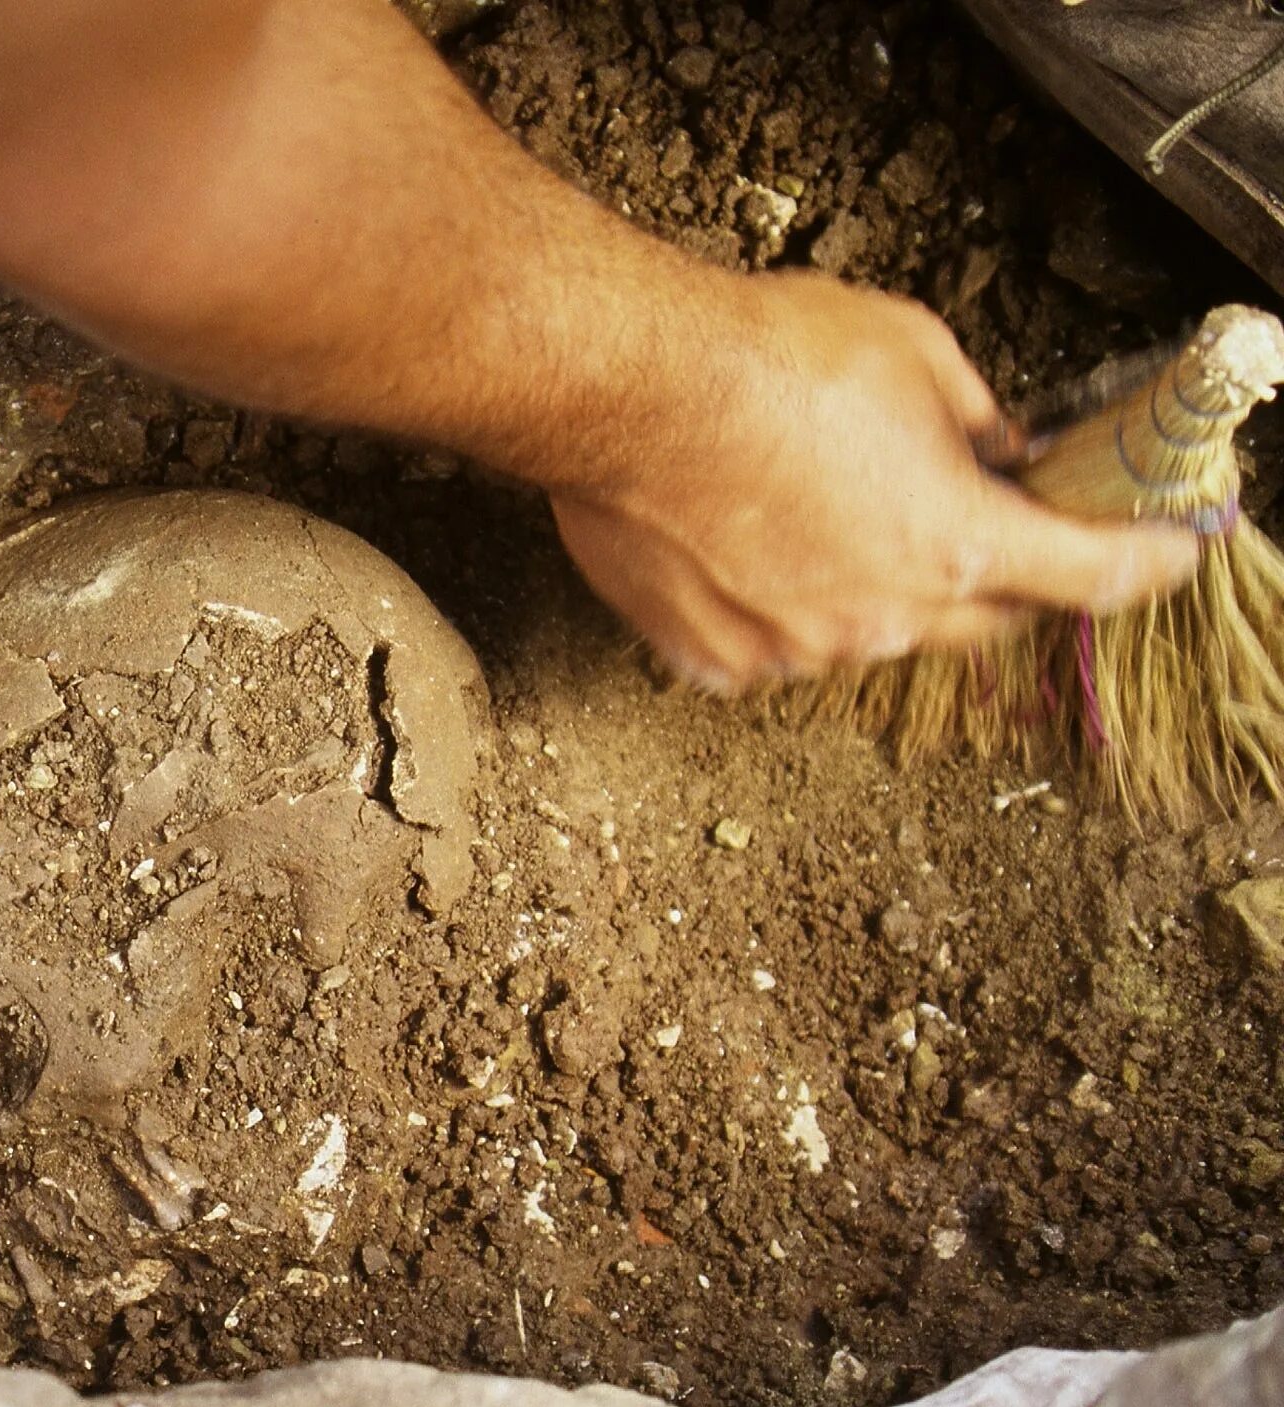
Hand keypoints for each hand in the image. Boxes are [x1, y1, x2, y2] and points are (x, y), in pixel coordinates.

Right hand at [549, 271, 1202, 692]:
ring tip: (827, 513)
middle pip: (984, 622)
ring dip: (877, 589)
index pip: (1091, 576)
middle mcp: (884, 616)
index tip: (1168, 554)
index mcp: (955, 543)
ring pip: (872, 635)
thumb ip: (976, 419)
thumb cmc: (766, 360)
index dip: (1145, 564)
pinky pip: (776, 648)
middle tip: (984, 525)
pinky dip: (783, 611)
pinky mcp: (716, 659)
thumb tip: (1000, 449)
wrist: (632, 392)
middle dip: (1003, 578)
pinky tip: (754, 547)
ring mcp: (796, 648)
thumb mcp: (915, 351)